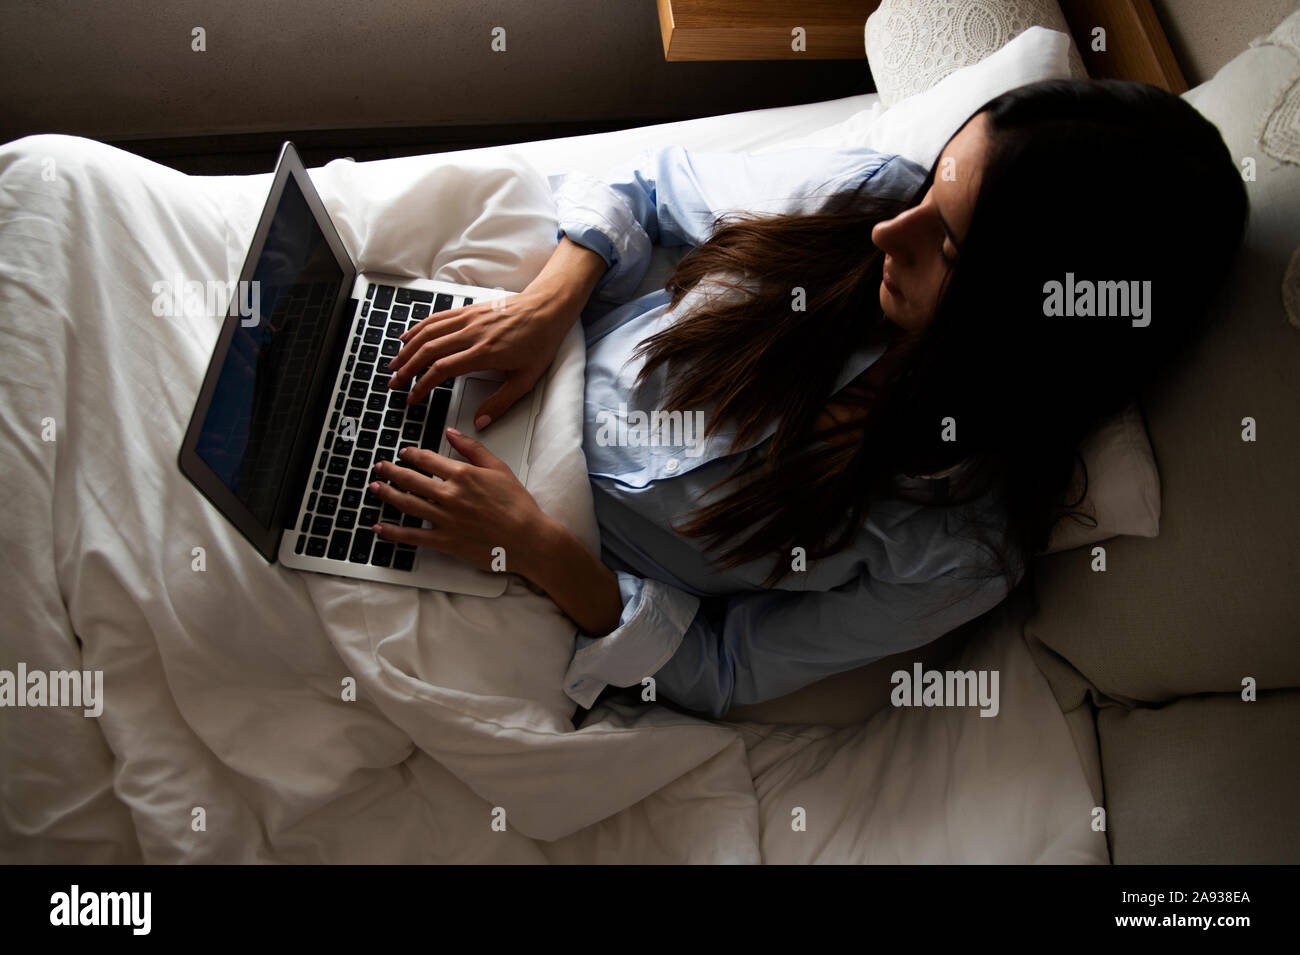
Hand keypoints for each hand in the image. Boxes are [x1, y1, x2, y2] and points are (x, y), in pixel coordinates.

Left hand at [368, 428, 552, 576]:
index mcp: (462, 475)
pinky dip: (393, 532)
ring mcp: (445, 519)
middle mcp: (449, 495)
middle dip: (391, 471)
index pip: (427, 460)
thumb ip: (472, 448)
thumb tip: (452, 433)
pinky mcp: (445, 541)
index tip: (404, 453)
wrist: (528, 539)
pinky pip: (412, 536)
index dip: (412, 455)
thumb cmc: (518, 506)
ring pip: (407, 504)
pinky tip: (380, 527)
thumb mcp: (499, 469)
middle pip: (410, 480)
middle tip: (380, 467)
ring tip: (374, 488)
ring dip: (387, 494)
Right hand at [385, 279, 581, 427]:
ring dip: (407, 349)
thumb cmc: (539, 342)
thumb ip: (501, 403)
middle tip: (394, 384)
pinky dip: (419, 328)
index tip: (413, 397)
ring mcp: (468, 319)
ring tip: (394, 364)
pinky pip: (437, 318)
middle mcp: (472, 333)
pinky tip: (408, 337)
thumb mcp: (525, 380)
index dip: (422, 385)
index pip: (442, 370)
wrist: (547, 309)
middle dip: (407, 369)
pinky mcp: (468, 309)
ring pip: (428, 333)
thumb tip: (481, 421)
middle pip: (428, 351)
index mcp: (484, 353)